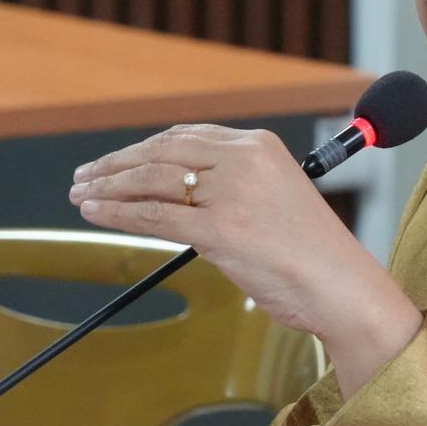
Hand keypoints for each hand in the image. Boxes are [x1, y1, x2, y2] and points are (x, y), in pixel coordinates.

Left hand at [69, 126, 420, 395]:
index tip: (118, 161)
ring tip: (83, 195)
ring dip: (108, 187)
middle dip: (116, 164)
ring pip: (151, 180)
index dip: (144, 149)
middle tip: (86, 177)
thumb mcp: (276, 200)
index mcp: (260, 146)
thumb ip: (234, 189)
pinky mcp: (220, 229)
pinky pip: (154, 215)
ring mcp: (231, 193)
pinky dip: (117, 213)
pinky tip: (96, 212)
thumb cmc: (314, 256)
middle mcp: (244, 160)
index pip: (187, 137)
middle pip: (162, 152)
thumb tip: (180, 198)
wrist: (343, 288)